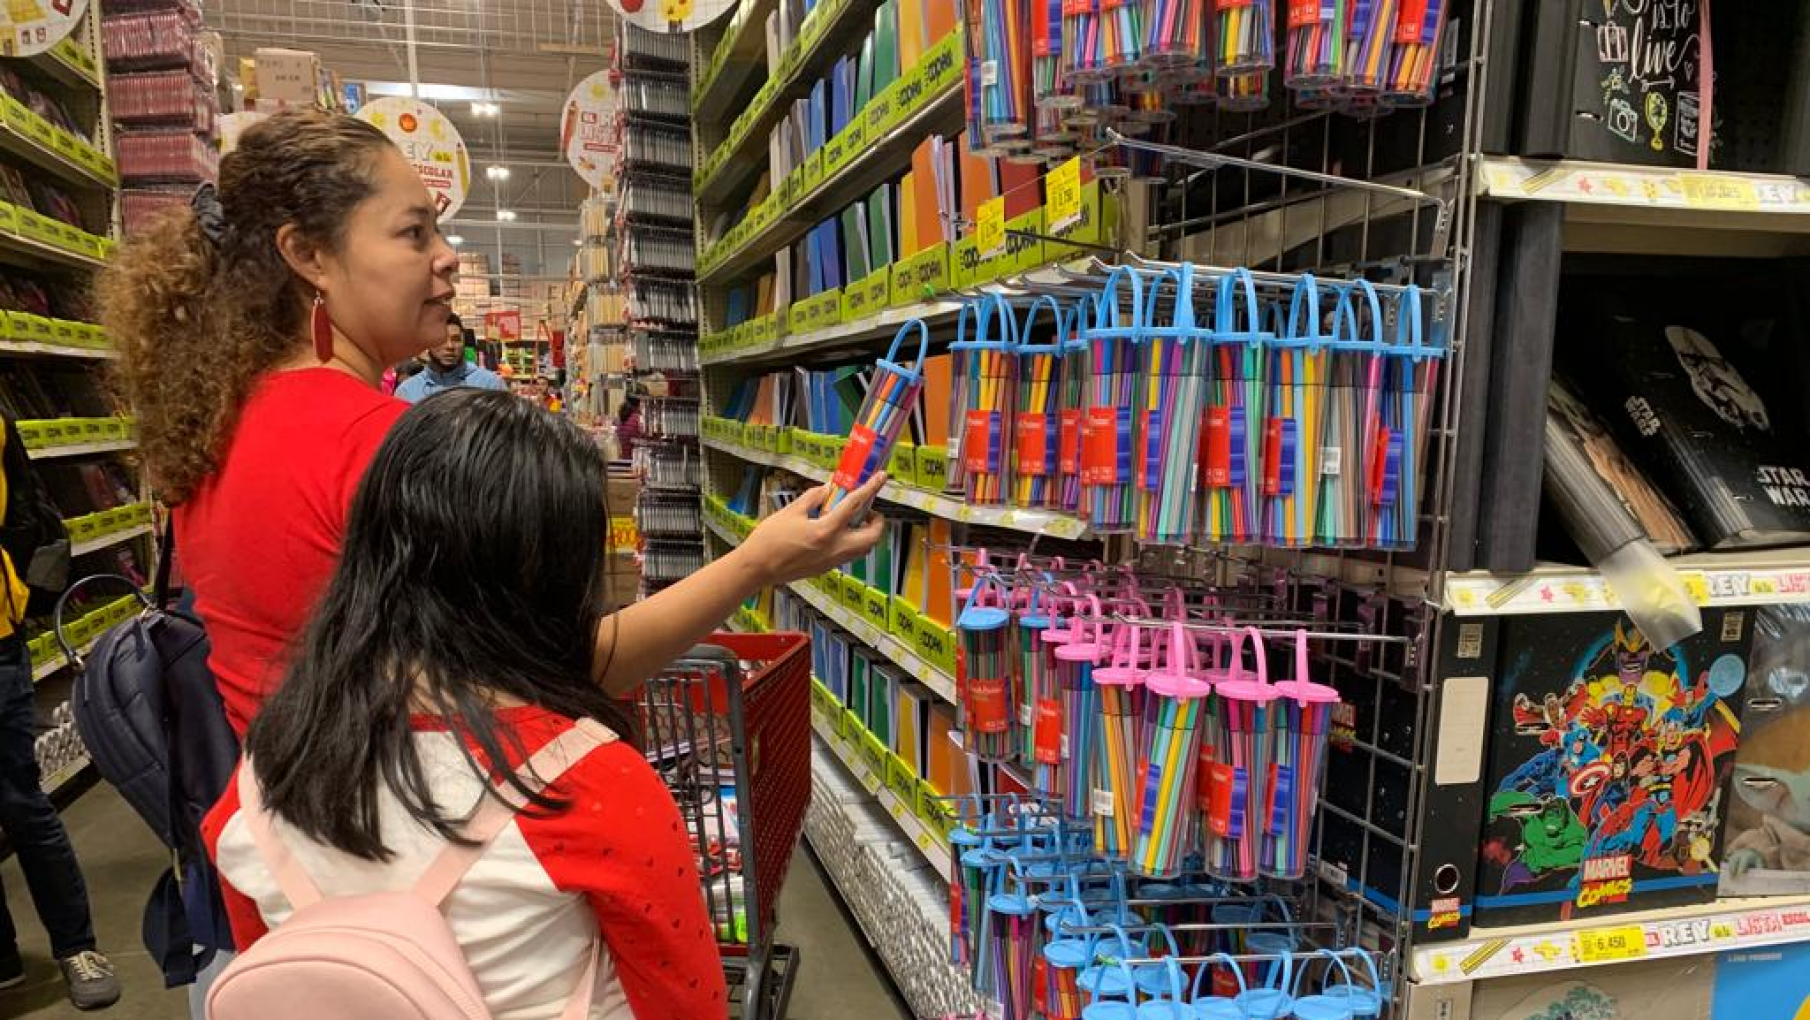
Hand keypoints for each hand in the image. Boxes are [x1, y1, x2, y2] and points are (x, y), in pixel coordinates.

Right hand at [739, 473, 886, 584]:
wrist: (757, 568)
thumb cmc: (769, 540)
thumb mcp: (791, 511)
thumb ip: (813, 498)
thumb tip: (827, 489)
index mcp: (825, 531)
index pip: (855, 506)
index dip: (870, 489)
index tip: (881, 478)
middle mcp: (834, 549)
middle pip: (872, 537)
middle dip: (877, 521)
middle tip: (868, 510)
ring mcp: (831, 562)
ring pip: (863, 549)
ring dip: (865, 533)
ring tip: (853, 520)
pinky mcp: (825, 569)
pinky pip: (848, 555)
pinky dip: (851, 542)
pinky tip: (836, 532)